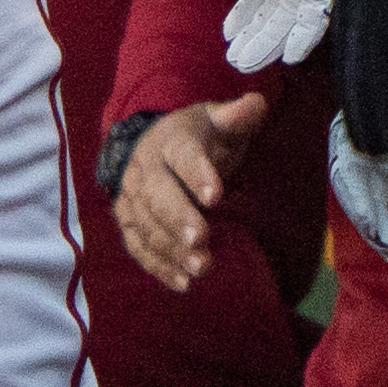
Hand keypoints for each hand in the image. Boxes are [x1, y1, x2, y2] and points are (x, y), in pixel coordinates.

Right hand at [113, 93, 269, 292]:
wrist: (151, 148)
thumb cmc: (197, 139)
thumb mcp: (215, 122)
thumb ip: (236, 117)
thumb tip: (258, 103)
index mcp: (170, 141)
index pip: (183, 155)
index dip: (197, 174)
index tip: (216, 196)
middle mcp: (145, 169)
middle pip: (157, 194)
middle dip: (178, 218)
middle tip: (201, 239)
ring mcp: (133, 197)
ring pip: (146, 223)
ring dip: (171, 247)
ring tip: (200, 268)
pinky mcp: (129, 221)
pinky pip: (137, 245)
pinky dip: (157, 266)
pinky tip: (182, 284)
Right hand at [184, 0, 338, 69]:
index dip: (246, 10)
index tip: (227, 32)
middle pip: (278, 2)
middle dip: (256, 33)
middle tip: (238, 59)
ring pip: (295, 9)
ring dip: (272, 39)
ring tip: (248, 62)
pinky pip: (319, 6)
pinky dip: (303, 33)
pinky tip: (288, 56)